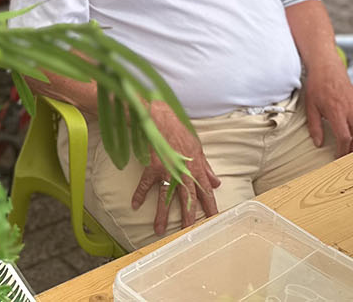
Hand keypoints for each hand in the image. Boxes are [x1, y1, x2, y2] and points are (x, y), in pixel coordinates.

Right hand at [129, 101, 220, 235]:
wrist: (160, 119)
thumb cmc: (180, 132)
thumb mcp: (198, 148)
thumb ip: (207, 167)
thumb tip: (216, 182)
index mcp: (196, 168)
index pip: (206, 192)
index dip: (211, 207)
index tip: (214, 220)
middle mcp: (182, 173)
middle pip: (187, 199)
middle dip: (188, 217)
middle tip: (187, 233)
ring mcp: (167, 171)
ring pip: (166, 197)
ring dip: (162, 214)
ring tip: (158, 230)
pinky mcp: (152, 167)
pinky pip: (145, 184)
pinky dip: (139, 194)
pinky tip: (135, 205)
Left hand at [301, 56, 352, 157]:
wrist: (328, 68)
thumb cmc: (317, 86)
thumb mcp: (310, 106)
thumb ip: (314, 126)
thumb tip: (318, 143)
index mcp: (336, 110)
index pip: (345, 136)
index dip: (343, 150)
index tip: (338, 157)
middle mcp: (350, 109)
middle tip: (347, 156)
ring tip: (352, 148)